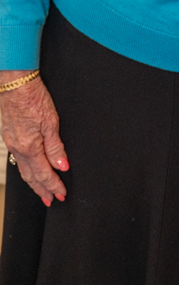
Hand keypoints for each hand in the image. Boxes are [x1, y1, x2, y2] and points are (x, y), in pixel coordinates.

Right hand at [0, 73, 68, 205]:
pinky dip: (26, 170)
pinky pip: (18, 160)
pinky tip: (30, 170)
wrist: (14, 83)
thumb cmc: (33, 97)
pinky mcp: (10, 137)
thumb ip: (55, 146)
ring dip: (34, 183)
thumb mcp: (51, 121)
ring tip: (42, 191)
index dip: (54, 185)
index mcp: (30, 147)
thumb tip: (62, 166)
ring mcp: (12, 144)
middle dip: (42, 190)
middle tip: (51, 200)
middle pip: (32, 177)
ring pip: (23, 170)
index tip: (62, 194)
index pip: (44, 174)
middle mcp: (19, 149)